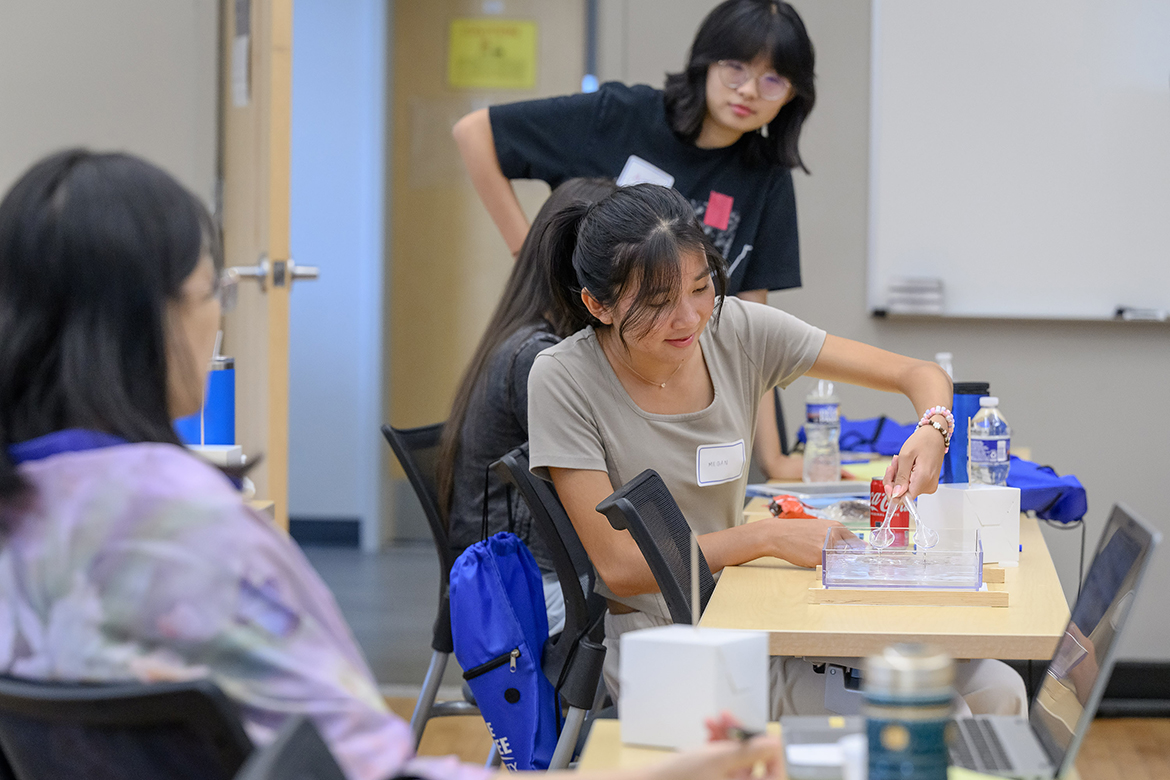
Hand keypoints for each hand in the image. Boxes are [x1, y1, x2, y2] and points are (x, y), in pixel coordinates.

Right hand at [644, 713, 781, 779]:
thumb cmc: (678, 779)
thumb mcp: (718, 759)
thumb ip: (750, 751)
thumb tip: (774, 744)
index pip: (775, 776)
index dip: (773, 754)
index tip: (766, 735)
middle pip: (753, 763)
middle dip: (742, 737)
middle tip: (732, 719)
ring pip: (736, 759)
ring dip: (727, 736)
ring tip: (715, 720)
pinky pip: (722, 761)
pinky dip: (716, 744)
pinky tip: (708, 729)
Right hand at [765, 515, 855, 567]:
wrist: (777, 534)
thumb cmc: (796, 532)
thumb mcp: (819, 529)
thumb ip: (834, 537)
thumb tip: (852, 548)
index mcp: (836, 526)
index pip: (856, 542)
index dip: (856, 551)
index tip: (855, 557)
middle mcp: (834, 535)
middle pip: (849, 554)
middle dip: (844, 559)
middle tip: (831, 558)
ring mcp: (827, 546)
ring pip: (838, 561)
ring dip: (831, 563)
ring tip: (814, 554)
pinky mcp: (819, 557)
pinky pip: (826, 566)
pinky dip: (820, 566)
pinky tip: (808, 557)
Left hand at [884, 425, 944, 499]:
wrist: (935, 435)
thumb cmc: (922, 441)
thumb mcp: (905, 457)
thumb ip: (900, 478)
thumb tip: (896, 494)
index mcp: (923, 480)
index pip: (904, 499)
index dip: (892, 493)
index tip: (887, 483)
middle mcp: (928, 486)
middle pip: (903, 493)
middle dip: (894, 480)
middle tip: (893, 465)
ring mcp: (929, 485)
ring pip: (905, 488)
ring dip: (898, 475)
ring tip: (898, 461)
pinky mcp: (927, 482)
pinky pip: (911, 483)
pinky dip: (904, 475)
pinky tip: (904, 464)